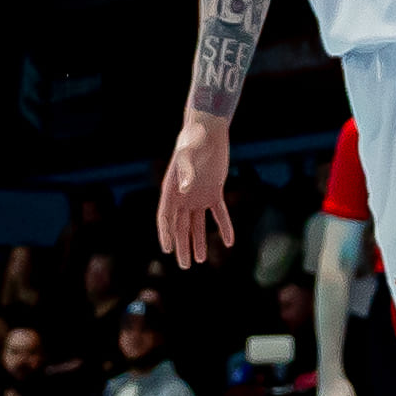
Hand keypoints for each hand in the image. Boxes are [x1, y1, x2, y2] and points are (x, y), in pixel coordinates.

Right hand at [157, 115, 236, 266]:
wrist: (208, 130)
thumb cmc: (193, 139)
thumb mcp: (187, 154)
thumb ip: (186, 171)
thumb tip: (186, 189)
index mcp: (171, 189)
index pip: (165, 216)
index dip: (165, 233)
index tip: (167, 250)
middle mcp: (183, 195)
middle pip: (180, 226)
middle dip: (182, 246)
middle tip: (184, 266)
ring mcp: (198, 195)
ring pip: (197, 224)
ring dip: (199, 241)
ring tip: (200, 260)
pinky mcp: (214, 191)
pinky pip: (219, 213)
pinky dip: (225, 227)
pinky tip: (230, 242)